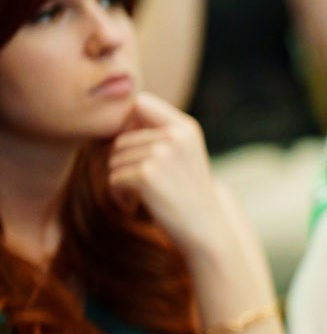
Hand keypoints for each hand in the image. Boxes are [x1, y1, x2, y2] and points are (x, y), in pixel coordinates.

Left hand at [107, 93, 227, 252]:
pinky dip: (120, 197)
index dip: (129, 124)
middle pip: (120, 138)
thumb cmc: (188, 193)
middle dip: (124, 162)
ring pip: (113, 159)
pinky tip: (138, 206)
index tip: (139, 151)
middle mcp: (174, 136)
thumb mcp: (183, 154)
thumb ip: (157, 131)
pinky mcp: (145, 176)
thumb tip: (114, 118)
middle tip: (145, 185)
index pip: (140, 103)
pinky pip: (113, 179)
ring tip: (145, 196)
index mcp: (186, 127)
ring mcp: (161, 155)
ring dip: (121, 181)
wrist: (207, 229)